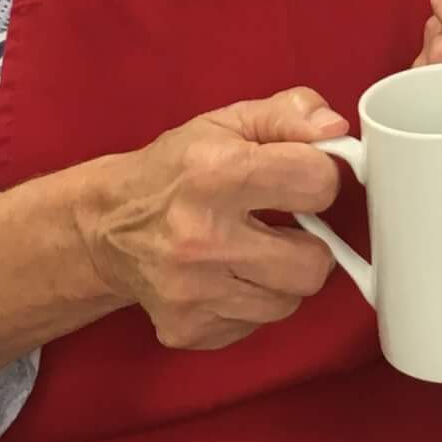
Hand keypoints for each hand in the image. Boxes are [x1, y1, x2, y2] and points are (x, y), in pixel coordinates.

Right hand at [79, 87, 350, 351]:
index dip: (320, 177)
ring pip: (288, 301)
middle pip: (313, 263)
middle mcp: (202, 237)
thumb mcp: (228, 123)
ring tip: (254, 252)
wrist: (106, 225)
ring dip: (281, 277)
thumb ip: (289, 114)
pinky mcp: (185, 328)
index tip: (302, 178)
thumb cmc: (175, 170)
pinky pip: (254, 326)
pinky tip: (227, 277)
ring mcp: (192, 291)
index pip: (317, 183)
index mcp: (216, 174)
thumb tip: (335, 128)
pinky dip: (251, 303)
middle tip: (284, 226)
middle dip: (310, 243)